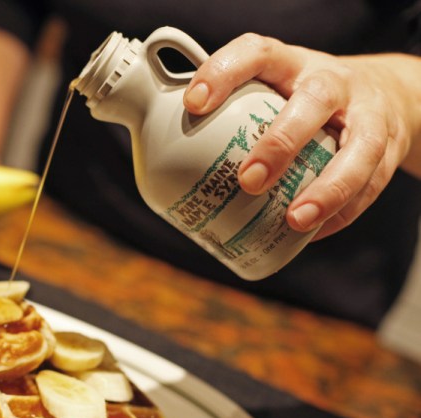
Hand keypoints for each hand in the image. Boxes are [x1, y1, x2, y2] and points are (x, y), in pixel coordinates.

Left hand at [183, 33, 420, 239]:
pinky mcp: (388, 147)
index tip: (193, 103)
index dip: (224, 72)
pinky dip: (344, 211)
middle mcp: (332, 82)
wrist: (383, 93)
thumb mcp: (268, 89)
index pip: (257, 53)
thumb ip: (227, 114)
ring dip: (327, 188)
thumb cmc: (300, 99)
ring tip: (294, 220)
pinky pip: (373, 183)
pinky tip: (313, 233)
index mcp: (291, 64)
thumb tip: (160, 159)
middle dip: (281, 144)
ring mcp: (367, 114)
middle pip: (313, 102)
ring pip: (358, 149)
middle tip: (248, 180)